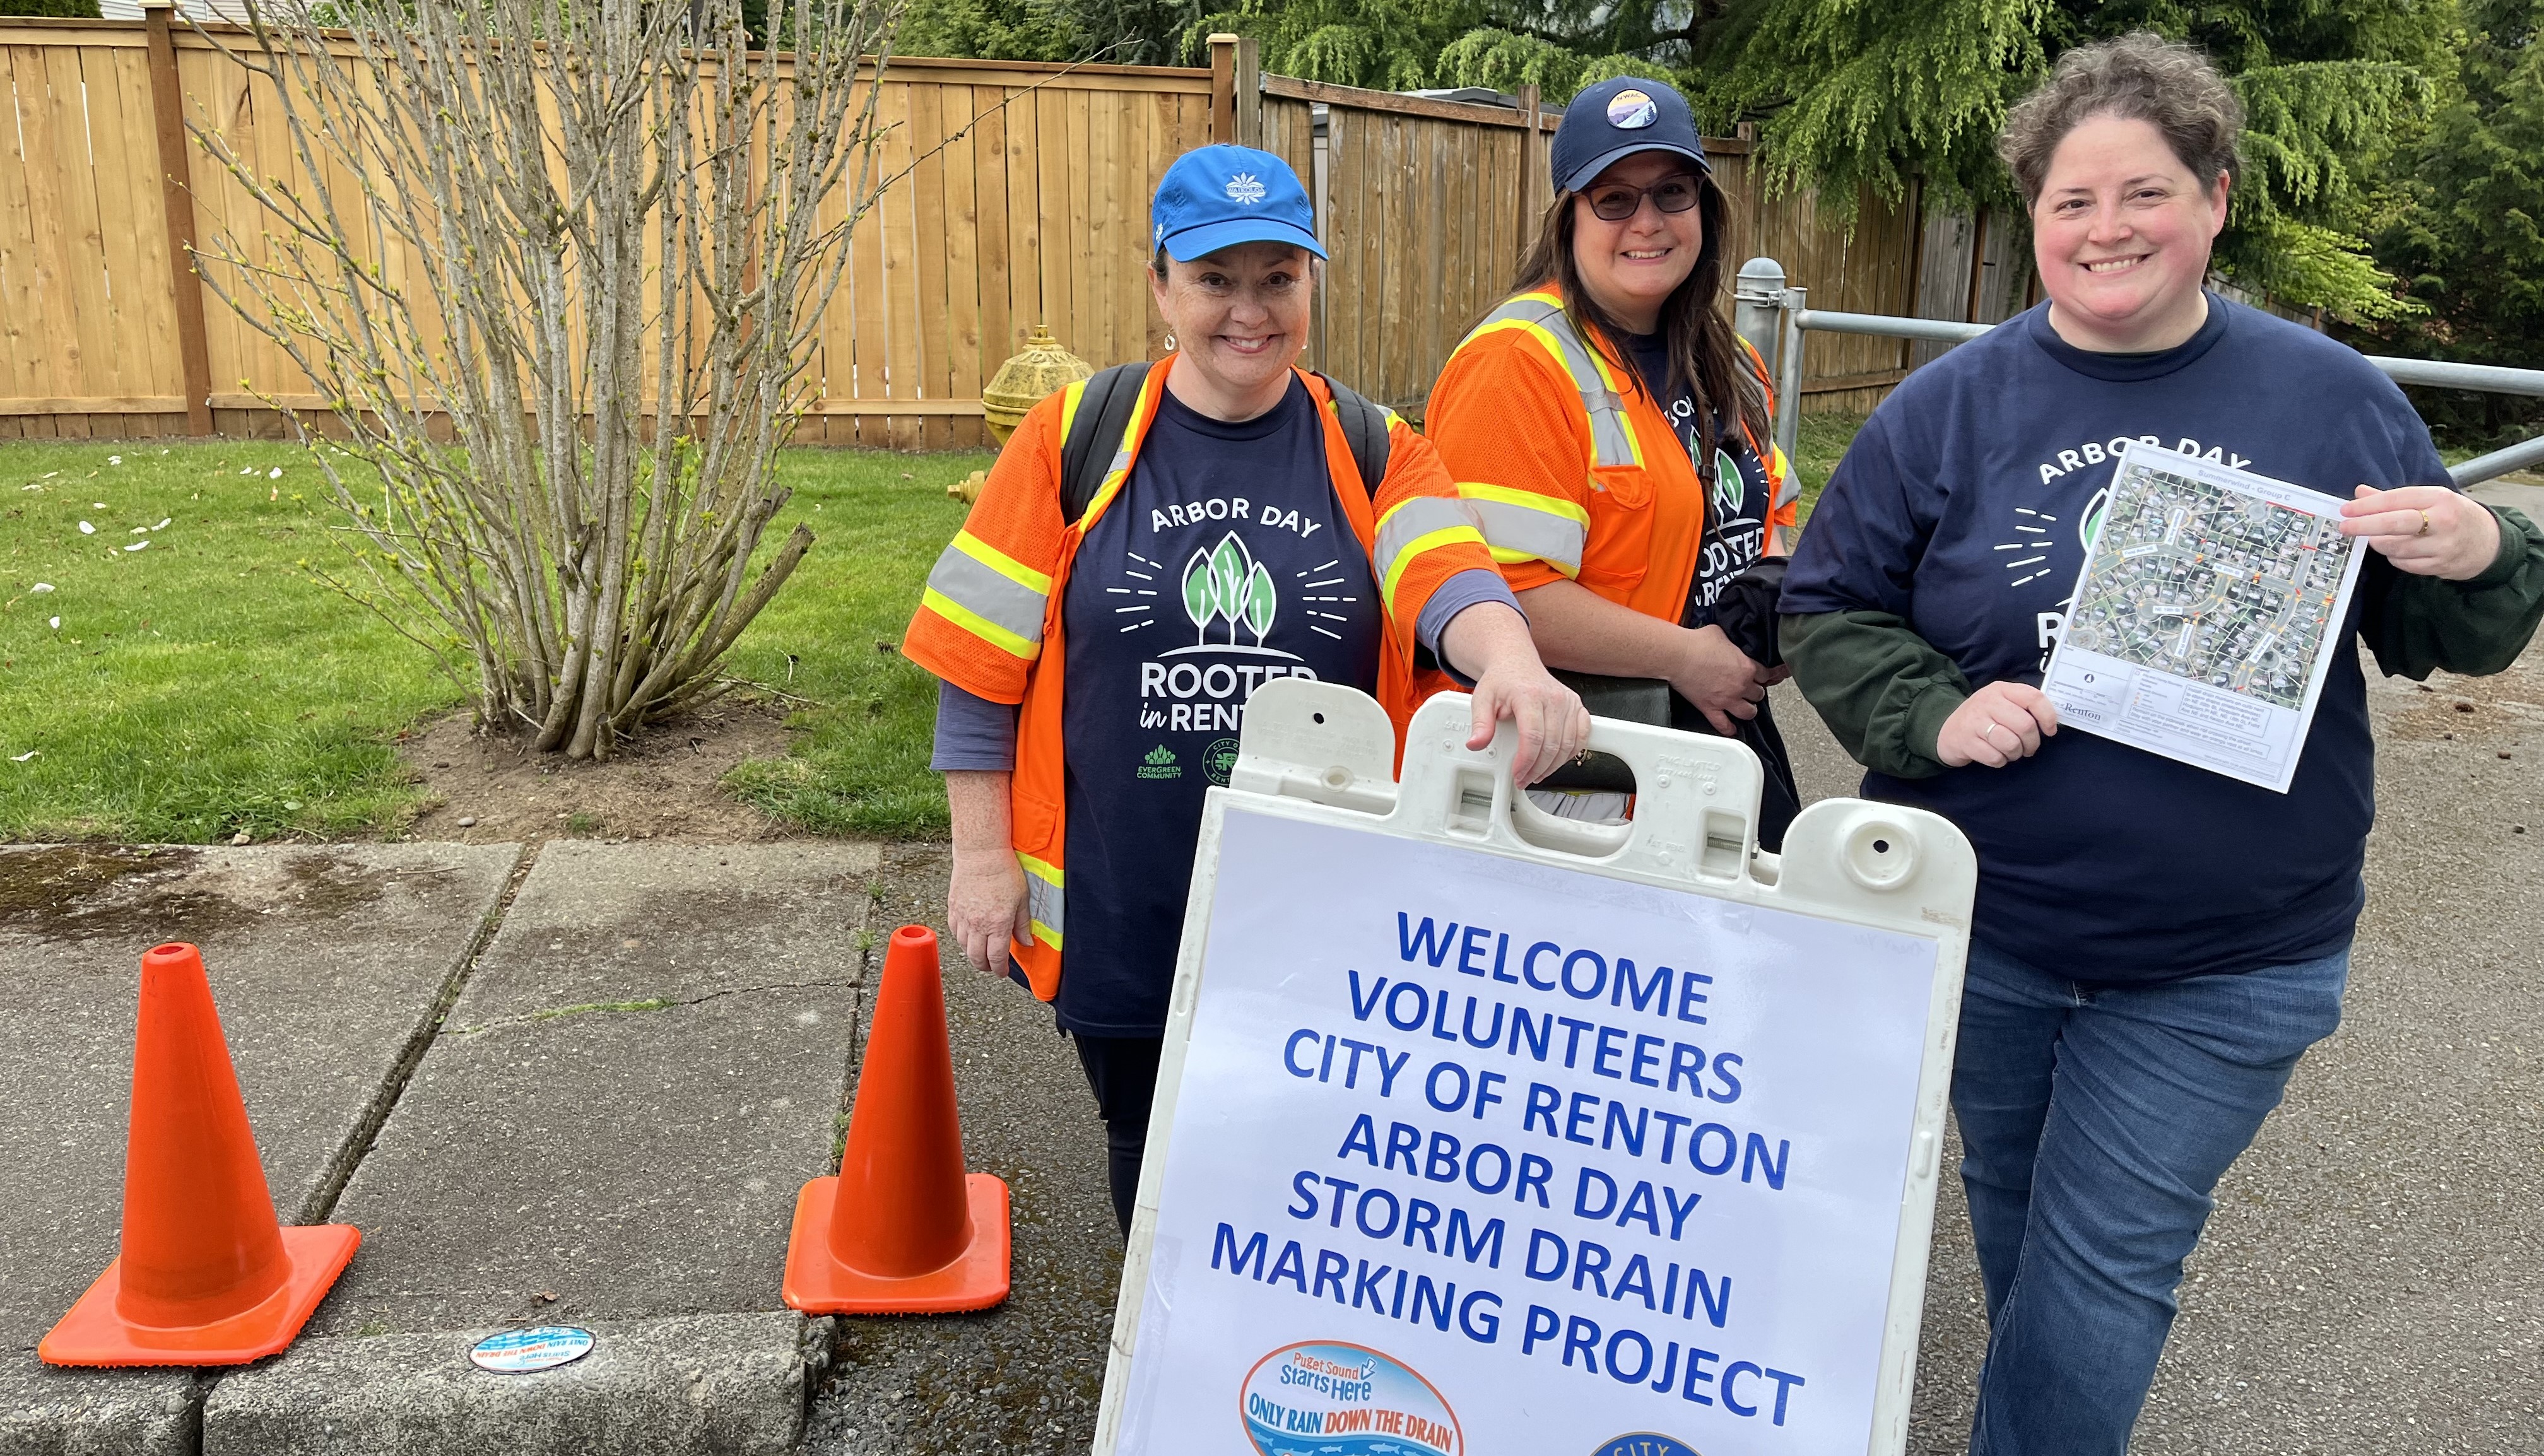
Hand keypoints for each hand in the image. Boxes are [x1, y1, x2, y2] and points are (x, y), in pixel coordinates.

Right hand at [947, 846, 1030, 977]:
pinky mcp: (953, 908)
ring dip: (972, 954)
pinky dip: (961, 939)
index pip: (997, 957)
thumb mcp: (1022, 899)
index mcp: (998, 924)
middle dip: (985, 966)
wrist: (981, 853)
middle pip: (977, 957)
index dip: (999, 969)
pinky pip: (954, 931)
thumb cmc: (1005, 872)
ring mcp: (963, 917)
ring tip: (980, 953)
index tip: (1002, 972)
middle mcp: (978, 924)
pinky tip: (968, 937)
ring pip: (963, 946)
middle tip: (991, 967)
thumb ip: (1023, 925)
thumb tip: (1027, 943)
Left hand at [1440, 601, 1593, 785]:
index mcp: (1530, 695)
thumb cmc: (1501, 680)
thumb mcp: (1482, 699)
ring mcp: (1568, 702)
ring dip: (1553, 765)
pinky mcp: (1576, 706)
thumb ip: (1480, 723)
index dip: (1526, 761)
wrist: (1516, 662)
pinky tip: (1556, 760)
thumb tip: (1476, 744)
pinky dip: (1571, 753)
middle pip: (1552, 745)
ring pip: (1568, 745)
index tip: (1517, 773)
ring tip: (1537, 773)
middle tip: (1524, 778)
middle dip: (1537, 768)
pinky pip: (1582, 736)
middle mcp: (1554, 698)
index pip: (1533, 737)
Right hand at [1668, 624, 1776, 734]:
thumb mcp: (1721, 634)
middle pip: (1758, 694)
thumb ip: (1732, 643)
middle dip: (1754, 691)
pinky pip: (1723, 725)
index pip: (1765, 675)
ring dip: (1749, 710)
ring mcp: (1726, 700)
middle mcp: (1740, 686)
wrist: (1678, 655)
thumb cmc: (1697, 643)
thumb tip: (1730, 643)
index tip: (1759, 675)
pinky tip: (1731, 729)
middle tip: (1749, 689)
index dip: (1762, 675)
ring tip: (1746, 707)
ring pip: (1748, 712)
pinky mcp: (1710, 708)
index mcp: (1746, 667)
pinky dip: (1728, 729)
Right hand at [1936, 681, 2058, 767]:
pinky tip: (1995, 755)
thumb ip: (2024, 706)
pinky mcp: (1966, 742)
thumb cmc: (1983, 717)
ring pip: (2011, 744)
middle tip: (2028, 748)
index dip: (2048, 716)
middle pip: (2025, 725)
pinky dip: (2000, 761)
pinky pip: (1995, 757)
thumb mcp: (2001, 702)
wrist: (1947, 729)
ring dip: (2016, 753)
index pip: (2033, 697)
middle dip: (2032, 743)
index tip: (2050, 731)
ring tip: (2011, 752)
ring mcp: (1974, 722)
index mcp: (2001, 690)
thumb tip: (2051, 722)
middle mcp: (1987, 702)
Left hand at [2342, 485, 2500, 580]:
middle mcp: (2443, 521)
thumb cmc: (2453, 516)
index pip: (2396, 499)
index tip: (2346, 510)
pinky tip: (2396, 550)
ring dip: (2379, 543)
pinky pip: (2403, 564)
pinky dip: (2393, 557)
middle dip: (2364, 525)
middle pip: (2394, 524)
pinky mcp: (2440, 566)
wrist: (2489, 543)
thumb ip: (2394, 497)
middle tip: (2344, 527)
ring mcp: (2443, 546)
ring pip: (2395, 547)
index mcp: (2440, 498)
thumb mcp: (2431, 499)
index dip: (2367, 506)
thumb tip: (2360, 492)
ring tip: (2375, 538)